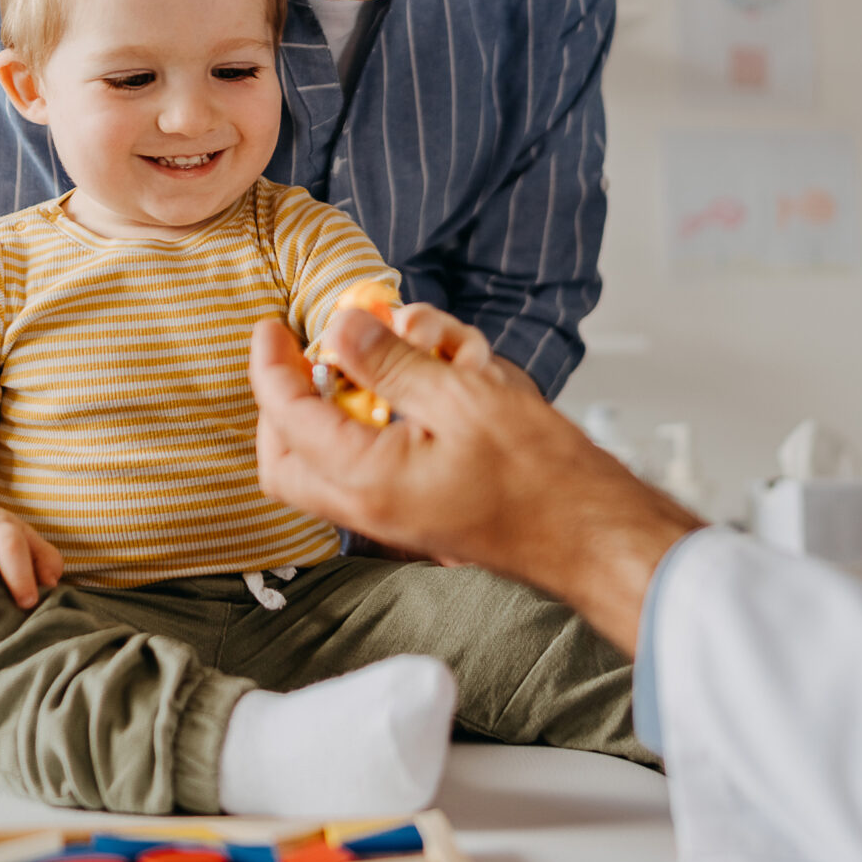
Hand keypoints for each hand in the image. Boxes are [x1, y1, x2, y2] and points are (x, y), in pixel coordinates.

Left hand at [250, 310, 699, 651]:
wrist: (590, 532)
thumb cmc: (542, 475)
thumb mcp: (463, 396)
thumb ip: (391, 363)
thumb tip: (339, 329)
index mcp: (368, 482)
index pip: (288, 420)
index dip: (272, 367)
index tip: (271, 329)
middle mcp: (368, 507)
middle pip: (287, 459)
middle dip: (284, 403)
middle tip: (301, 355)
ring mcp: (391, 514)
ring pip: (328, 459)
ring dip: (345, 404)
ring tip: (400, 358)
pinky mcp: (416, 508)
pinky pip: (373, 462)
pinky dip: (382, 420)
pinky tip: (431, 385)